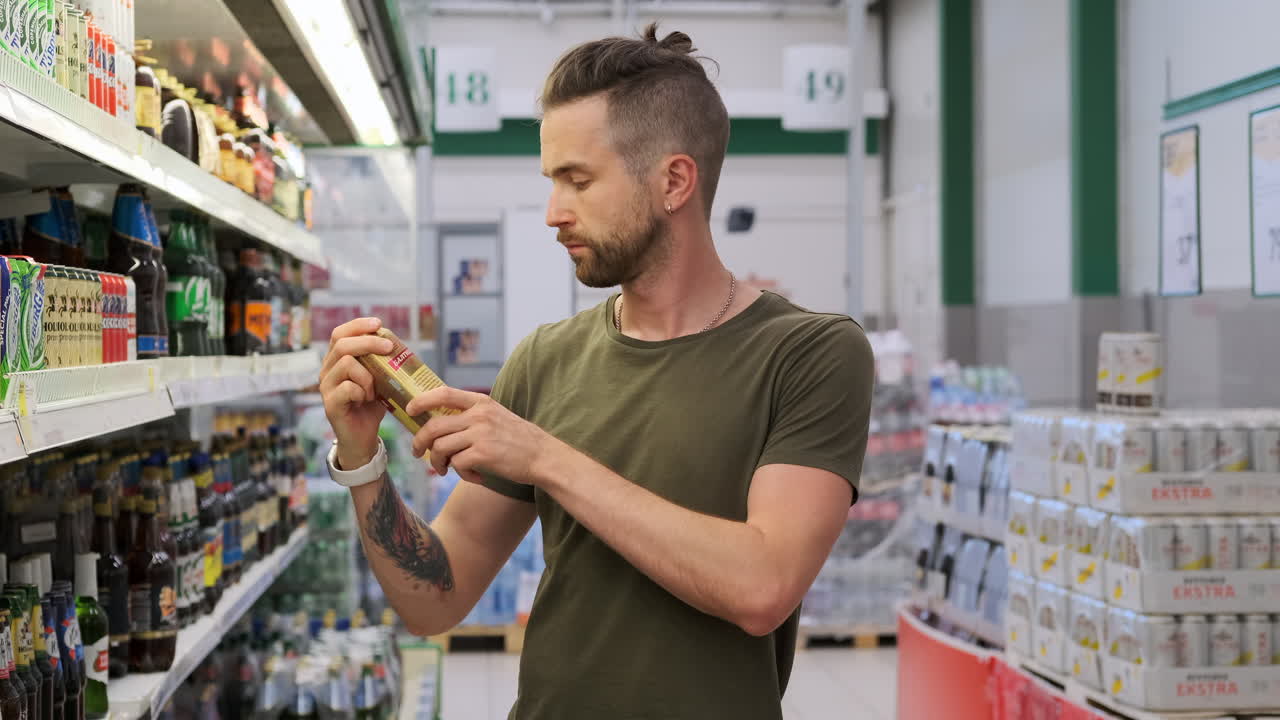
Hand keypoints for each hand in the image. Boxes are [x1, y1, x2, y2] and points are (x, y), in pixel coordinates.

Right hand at [320, 317, 393, 468]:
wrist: (363, 438)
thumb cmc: (371, 406)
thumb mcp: (379, 379)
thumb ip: (381, 362)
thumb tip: (396, 342)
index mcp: (337, 361)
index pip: (340, 334)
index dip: (358, 325)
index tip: (379, 324)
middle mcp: (327, 371)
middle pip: (342, 344)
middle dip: (369, 342)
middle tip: (389, 348)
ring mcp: (326, 387)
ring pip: (346, 364)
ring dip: (368, 374)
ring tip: (375, 389)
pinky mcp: (330, 404)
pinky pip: (348, 387)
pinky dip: (363, 391)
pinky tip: (367, 401)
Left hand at [405, 387, 559, 485]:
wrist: (543, 456)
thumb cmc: (518, 440)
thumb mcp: (496, 416)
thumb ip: (472, 416)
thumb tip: (440, 425)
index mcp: (481, 402)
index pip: (443, 393)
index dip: (422, 400)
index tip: (410, 409)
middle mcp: (478, 415)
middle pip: (434, 426)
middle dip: (420, 442)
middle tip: (418, 453)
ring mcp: (480, 434)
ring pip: (440, 448)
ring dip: (438, 462)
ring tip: (446, 470)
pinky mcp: (483, 454)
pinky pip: (456, 464)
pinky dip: (460, 474)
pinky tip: (475, 476)